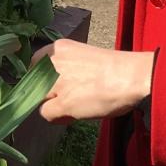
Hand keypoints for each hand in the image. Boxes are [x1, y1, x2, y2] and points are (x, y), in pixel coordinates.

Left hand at [33, 39, 155, 122]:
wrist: (131, 75)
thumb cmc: (115, 68)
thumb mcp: (83, 57)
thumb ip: (66, 67)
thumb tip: (56, 86)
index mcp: (57, 47)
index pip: (35, 66)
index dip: (45, 78)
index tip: (59, 84)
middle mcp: (51, 62)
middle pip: (34, 83)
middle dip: (48, 92)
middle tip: (69, 96)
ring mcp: (55, 82)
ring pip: (38, 98)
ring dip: (53, 104)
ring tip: (75, 105)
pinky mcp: (63, 102)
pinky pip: (45, 113)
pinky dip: (58, 117)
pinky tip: (73, 115)